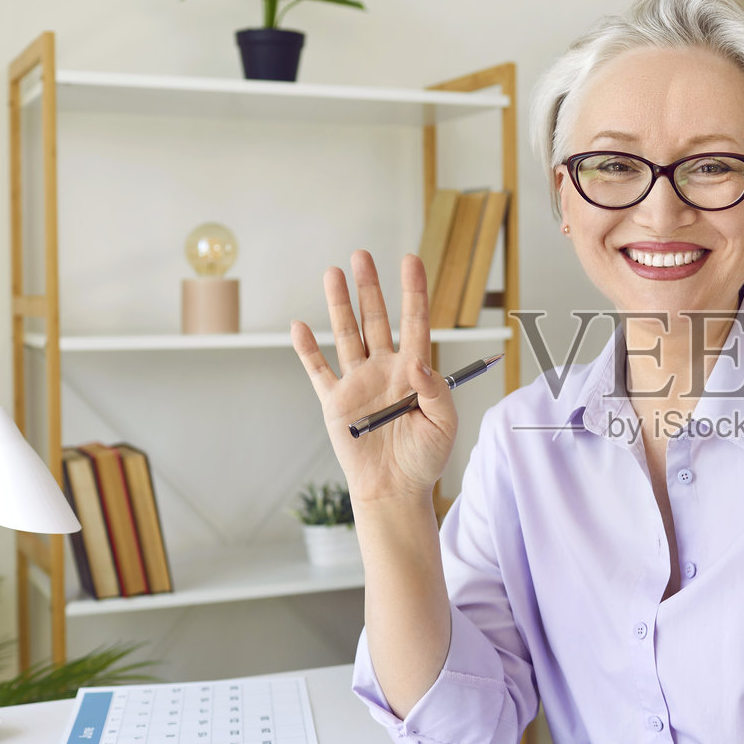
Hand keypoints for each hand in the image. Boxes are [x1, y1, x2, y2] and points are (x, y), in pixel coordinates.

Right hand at [290, 250, 455, 504]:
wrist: (394, 489)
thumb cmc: (424, 459)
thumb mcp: (443, 425)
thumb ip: (436, 391)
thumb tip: (420, 362)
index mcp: (414, 371)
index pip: (415, 322)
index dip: (414, 291)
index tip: (411, 261)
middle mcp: (385, 369)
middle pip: (376, 319)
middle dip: (369, 287)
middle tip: (362, 255)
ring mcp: (358, 382)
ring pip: (347, 334)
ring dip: (340, 305)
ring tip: (333, 273)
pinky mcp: (335, 401)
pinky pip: (318, 370)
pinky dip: (307, 349)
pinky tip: (300, 326)